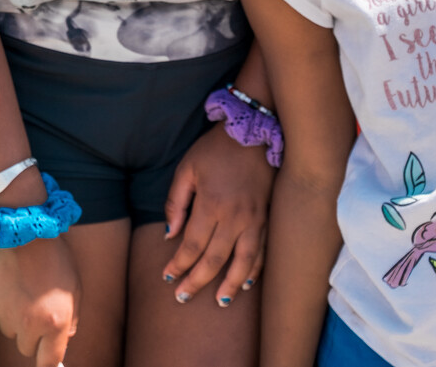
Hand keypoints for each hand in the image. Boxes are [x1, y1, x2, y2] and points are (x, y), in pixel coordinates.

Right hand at [0, 236, 77, 366]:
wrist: (23, 229)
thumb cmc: (54, 257)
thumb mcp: (75, 290)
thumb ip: (70, 320)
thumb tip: (62, 338)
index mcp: (54, 322)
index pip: (49, 361)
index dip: (49, 362)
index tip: (48, 360)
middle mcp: (28, 324)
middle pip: (26, 348)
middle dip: (32, 336)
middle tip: (36, 313)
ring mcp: (6, 314)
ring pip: (10, 331)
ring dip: (16, 320)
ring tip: (23, 292)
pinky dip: (2, 305)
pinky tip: (10, 285)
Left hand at [161, 121, 273, 305]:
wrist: (254, 134)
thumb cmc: (214, 151)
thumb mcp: (186, 169)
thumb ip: (176, 203)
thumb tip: (169, 234)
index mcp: (211, 205)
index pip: (192, 245)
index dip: (179, 265)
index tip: (167, 278)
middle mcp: (235, 218)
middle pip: (215, 260)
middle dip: (197, 281)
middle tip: (183, 297)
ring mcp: (255, 221)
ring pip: (243, 263)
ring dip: (229, 285)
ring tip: (218, 302)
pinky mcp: (268, 220)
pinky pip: (262, 253)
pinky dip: (254, 271)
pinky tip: (245, 284)